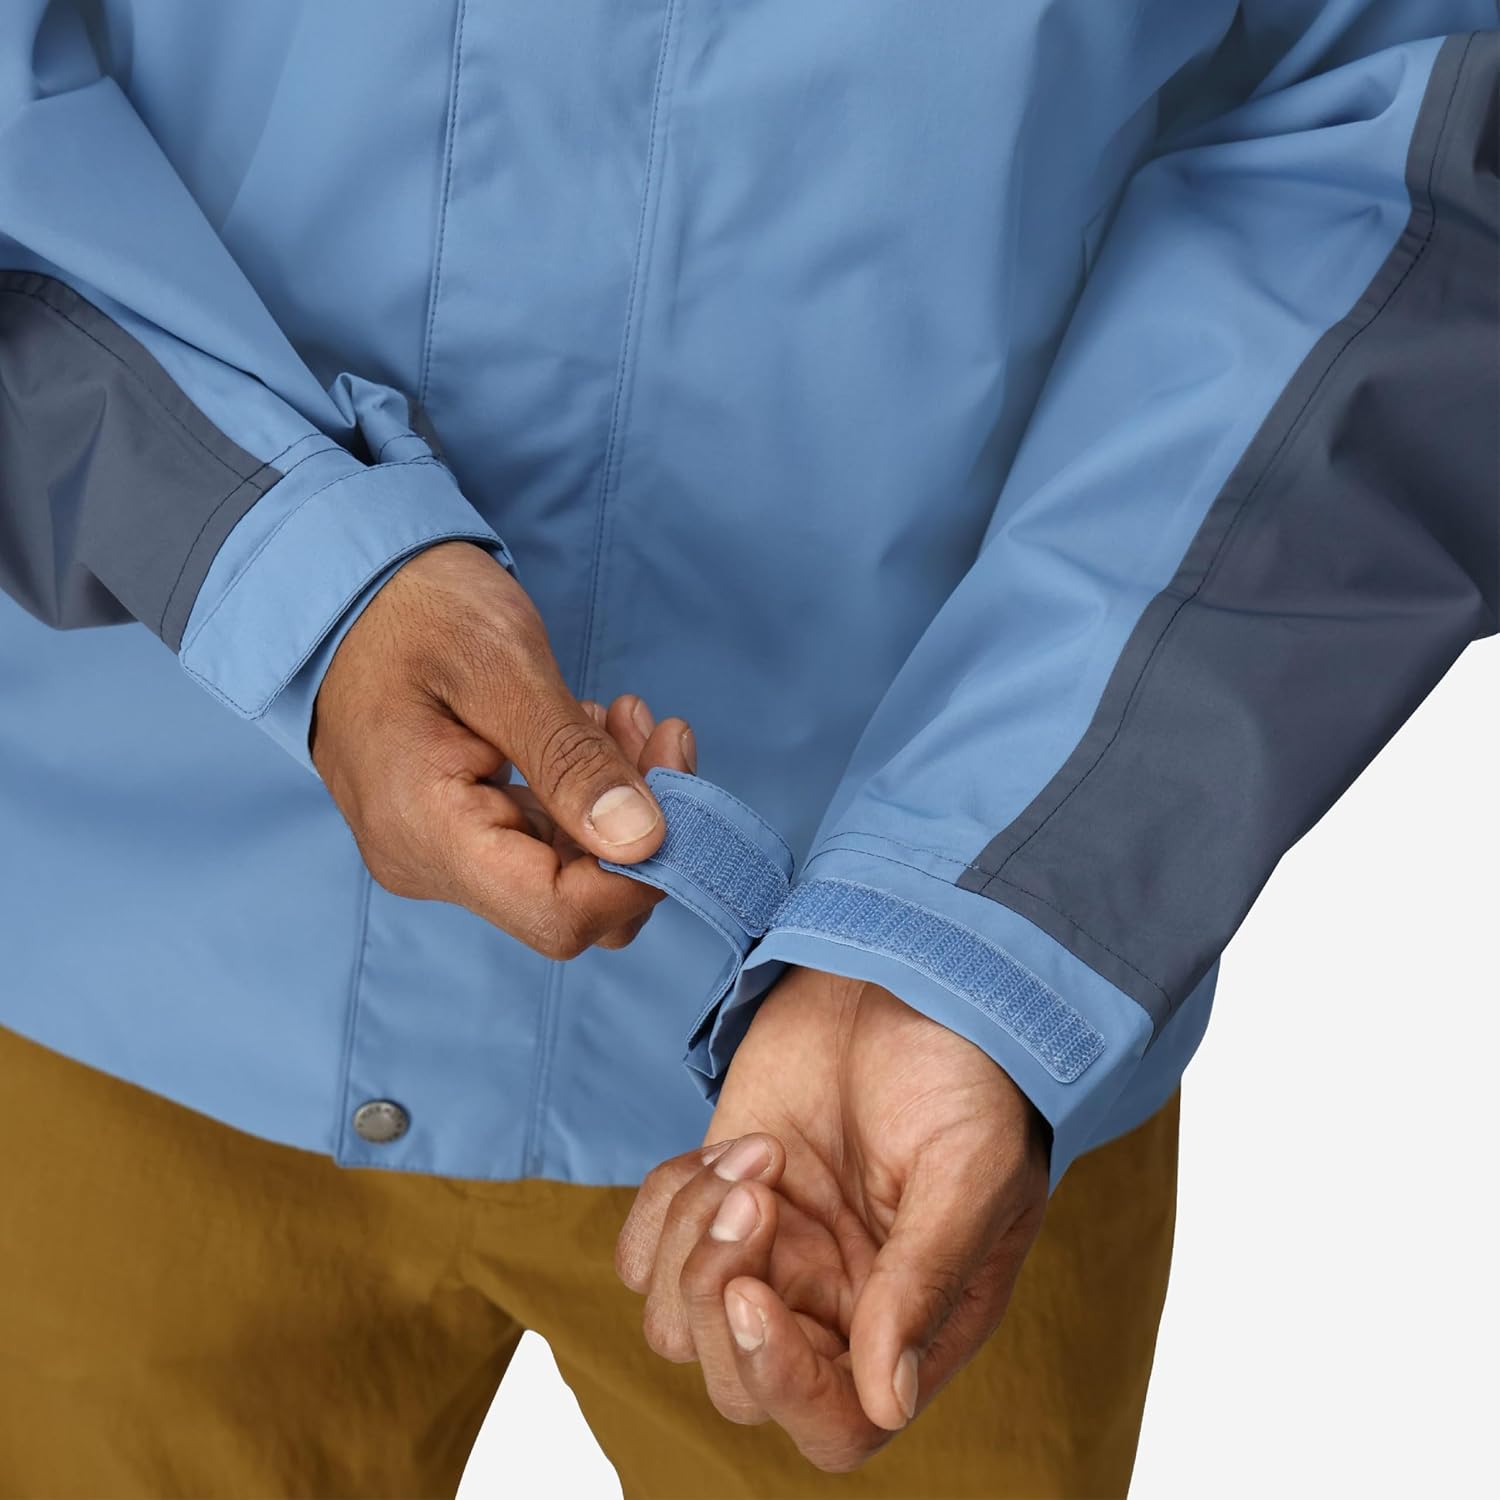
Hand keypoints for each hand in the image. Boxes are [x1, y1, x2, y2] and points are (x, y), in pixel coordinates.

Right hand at [311, 541, 693, 955]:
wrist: (341, 583)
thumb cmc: (413, 608)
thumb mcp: (503, 667)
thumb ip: (571, 760)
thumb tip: (645, 842)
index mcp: (426, 832)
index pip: (559, 914)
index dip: (640, 871)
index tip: (674, 777)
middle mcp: (427, 864)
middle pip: (571, 902)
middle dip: (639, 827)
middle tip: (657, 732)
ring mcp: (438, 853)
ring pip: (564, 872)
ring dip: (617, 801)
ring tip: (623, 716)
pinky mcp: (454, 831)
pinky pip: (540, 843)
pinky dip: (584, 794)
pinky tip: (590, 730)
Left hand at [616, 966, 1049, 1471]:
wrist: (912, 975)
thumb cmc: (966, 1075)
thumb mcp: (968, 1174)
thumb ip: (923, 1284)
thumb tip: (888, 1403)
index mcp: (907, 1321)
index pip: (834, 1423)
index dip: (781, 1384)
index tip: (755, 1293)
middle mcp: (831, 1304)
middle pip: (734, 1382)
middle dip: (719, 1294)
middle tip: (758, 1193)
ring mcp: (768, 1253)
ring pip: (674, 1321)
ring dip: (693, 1237)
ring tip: (758, 1154)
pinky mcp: (716, 1198)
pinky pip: (644, 1253)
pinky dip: (664, 1204)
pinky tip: (728, 1148)